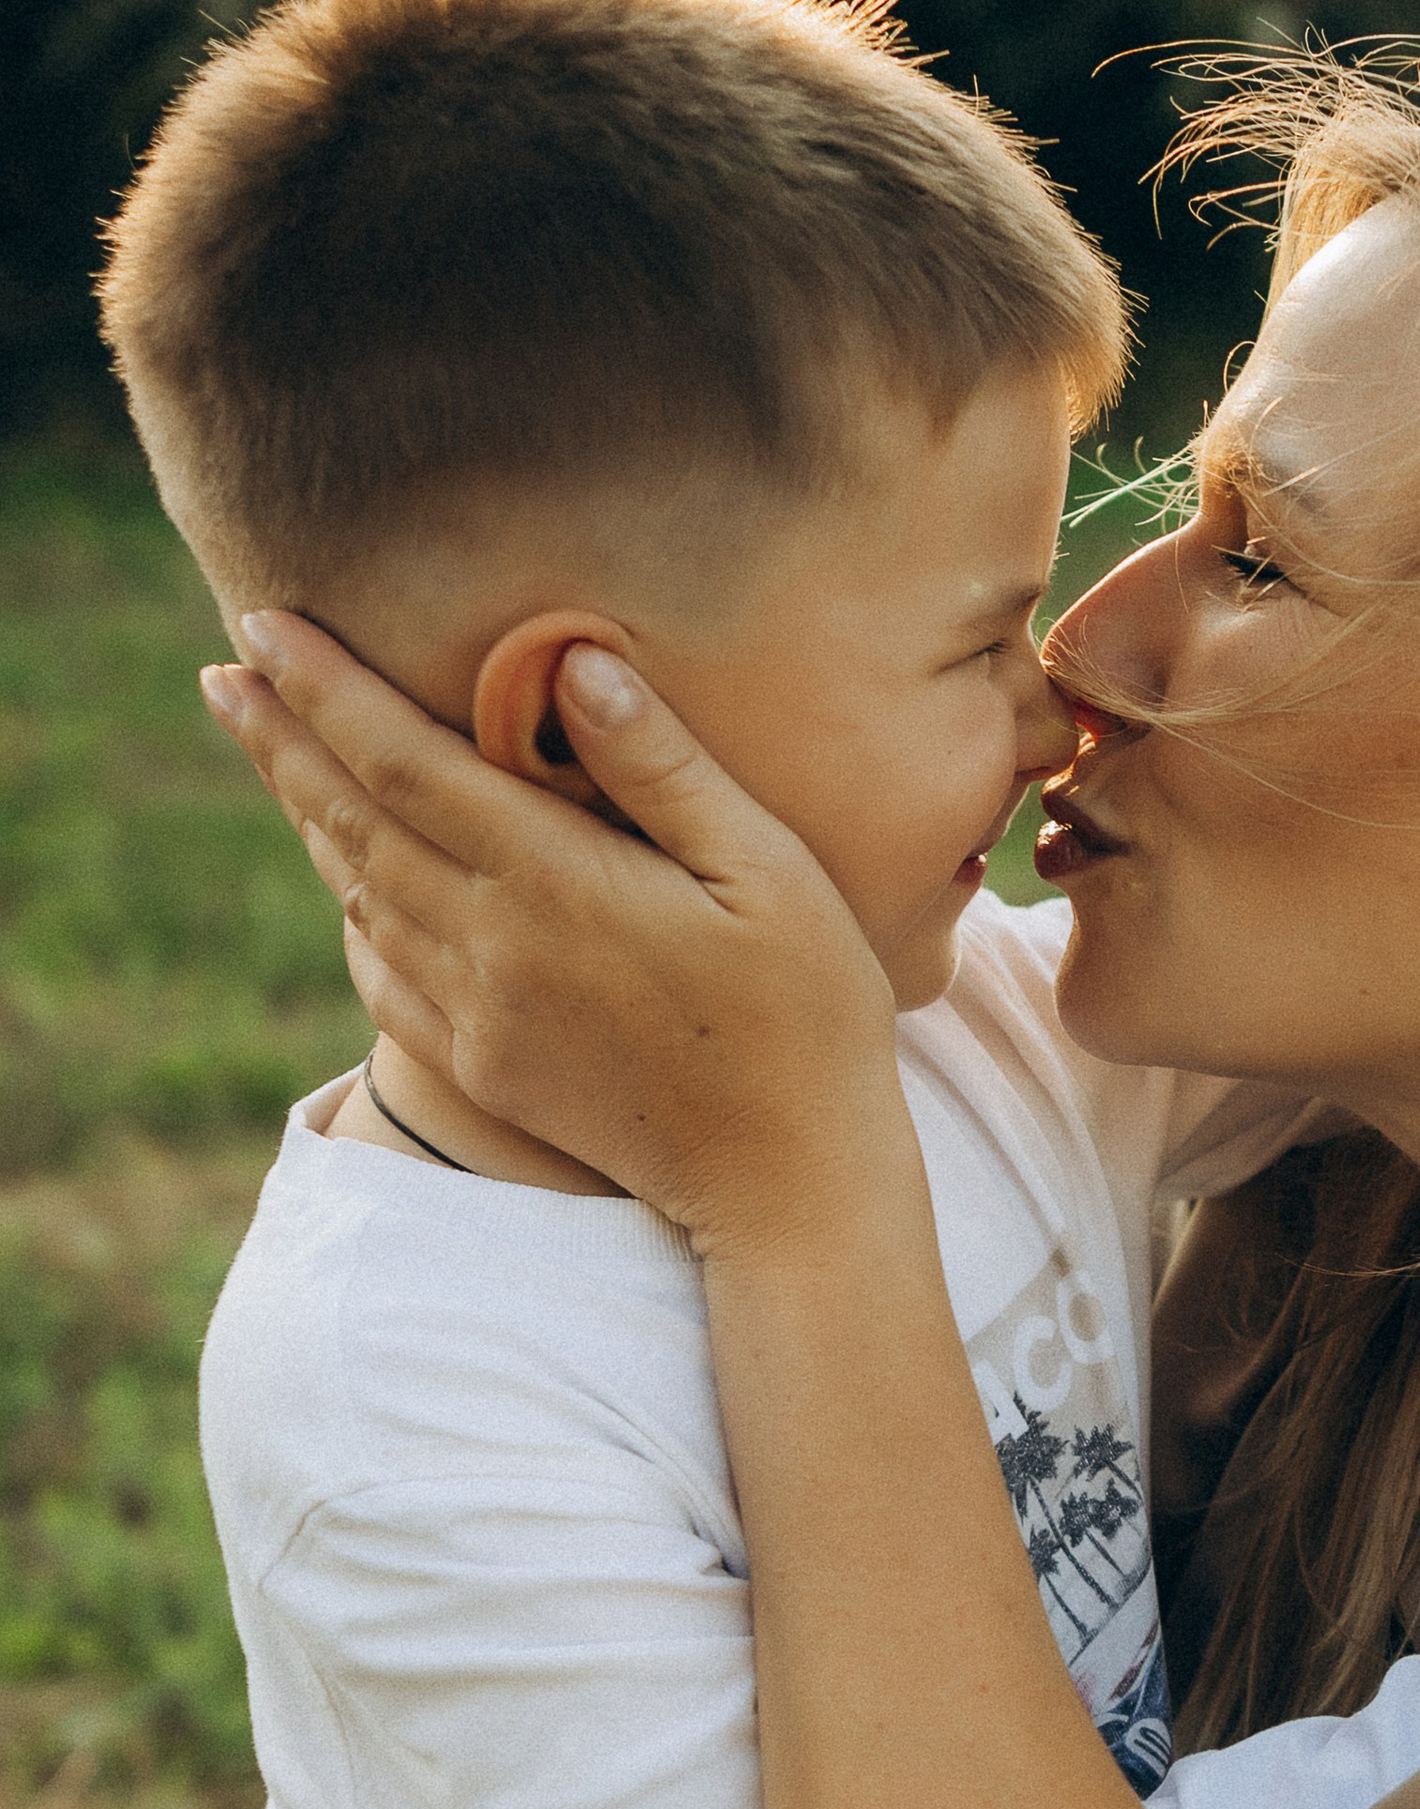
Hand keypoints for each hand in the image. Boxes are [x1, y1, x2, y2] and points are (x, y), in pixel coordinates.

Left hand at [200, 616, 898, 1251]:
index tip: (262, 624)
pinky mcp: (489, 1070)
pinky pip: (386, 981)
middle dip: (281, 741)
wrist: (788, 1183)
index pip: (402, 760)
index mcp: (553, 881)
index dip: (324, 689)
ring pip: (361, 897)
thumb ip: (664, 766)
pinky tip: (344, 888)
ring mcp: (481, 1016)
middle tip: (222, 674)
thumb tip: (573, 663)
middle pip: (354, 822)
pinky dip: (351, 917)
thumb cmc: (807, 1013)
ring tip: (268, 753)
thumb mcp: (768, 869)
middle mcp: (493, 946)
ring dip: (305, 817)